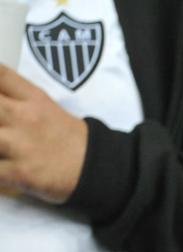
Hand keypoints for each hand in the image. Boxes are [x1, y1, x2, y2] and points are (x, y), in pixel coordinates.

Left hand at [0, 66, 88, 202]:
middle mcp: (23, 118)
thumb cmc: (73, 141)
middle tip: (0, 127)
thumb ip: (19, 101)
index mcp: (33, 100)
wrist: (100, 170)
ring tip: (2, 149)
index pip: (0, 76)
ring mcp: (20, 145)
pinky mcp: (20, 173)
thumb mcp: (48, 109)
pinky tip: (2, 171)